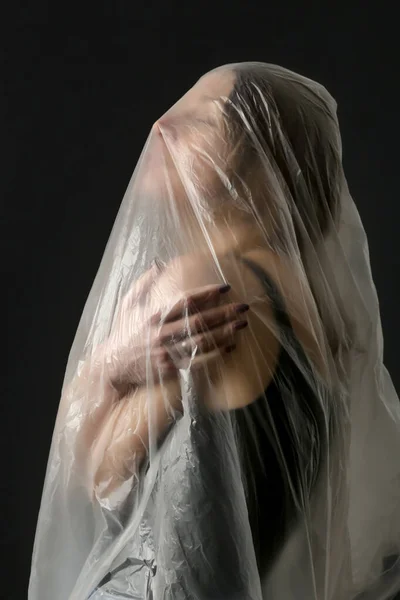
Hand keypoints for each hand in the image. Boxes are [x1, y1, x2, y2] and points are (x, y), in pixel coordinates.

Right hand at [104, 267, 248, 392]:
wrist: (113, 365)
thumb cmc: (123, 332)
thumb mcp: (127, 304)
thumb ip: (143, 284)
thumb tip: (158, 264)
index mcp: (153, 315)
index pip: (185, 301)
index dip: (207, 293)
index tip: (224, 287)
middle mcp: (161, 334)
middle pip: (199, 322)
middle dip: (223, 313)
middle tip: (243, 307)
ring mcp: (167, 353)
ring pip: (202, 342)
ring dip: (225, 333)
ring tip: (242, 324)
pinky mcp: (171, 368)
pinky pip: (199, 361)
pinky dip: (216, 355)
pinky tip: (230, 346)